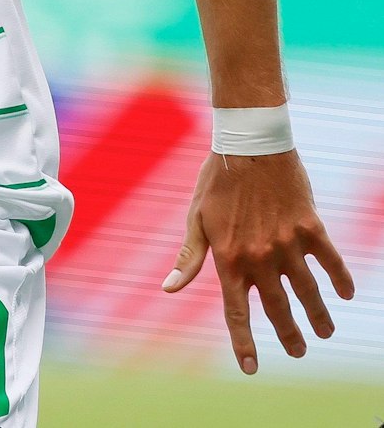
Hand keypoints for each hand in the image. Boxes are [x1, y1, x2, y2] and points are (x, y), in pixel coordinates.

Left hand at [163, 150, 353, 372]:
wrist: (249, 145)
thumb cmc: (216, 181)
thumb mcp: (196, 219)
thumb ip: (188, 258)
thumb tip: (168, 289)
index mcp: (229, 259)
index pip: (236, 312)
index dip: (243, 343)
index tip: (251, 368)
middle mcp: (260, 258)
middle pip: (277, 309)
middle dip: (289, 336)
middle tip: (298, 352)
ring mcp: (288, 245)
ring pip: (308, 293)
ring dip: (318, 316)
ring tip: (325, 330)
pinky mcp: (311, 229)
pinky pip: (330, 262)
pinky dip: (341, 280)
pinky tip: (346, 294)